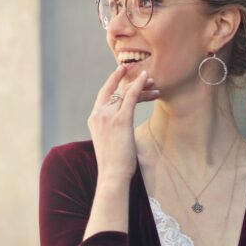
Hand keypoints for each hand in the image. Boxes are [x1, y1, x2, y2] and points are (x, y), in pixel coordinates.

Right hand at [88, 66, 159, 183]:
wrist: (112, 174)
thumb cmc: (113, 163)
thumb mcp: (109, 141)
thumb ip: (112, 129)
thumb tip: (122, 127)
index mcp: (94, 119)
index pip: (103, 94)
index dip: (112, 81)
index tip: (121, 72)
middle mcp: (98, 115)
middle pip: (114, 90)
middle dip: (126, 78)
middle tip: (138, 71)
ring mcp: (108, 116)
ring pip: (124, 92)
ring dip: (139, 84)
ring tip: (152, 82)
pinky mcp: (121, 120)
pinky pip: (130, 96)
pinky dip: (139, 85)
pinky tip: (147, 79)